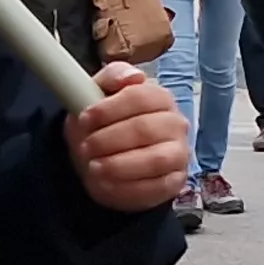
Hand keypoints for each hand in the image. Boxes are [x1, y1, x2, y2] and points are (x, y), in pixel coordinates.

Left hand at [68, 66, 189, 211]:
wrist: (103, 158)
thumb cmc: (104, 123)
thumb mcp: (97, 93)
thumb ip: (112, 76)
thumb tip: (133, 77)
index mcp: (159, 98)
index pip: (140, 96)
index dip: (109, 108)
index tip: (84, 118)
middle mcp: (175, 125)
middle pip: (145, 128)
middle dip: (109, 139)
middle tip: (86, 146)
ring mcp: (178, 155)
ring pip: (155, 160)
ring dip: (118, 164)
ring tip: (95, 166)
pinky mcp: (174, 182)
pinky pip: (154, 188)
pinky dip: (125, 187)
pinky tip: (106, 182)